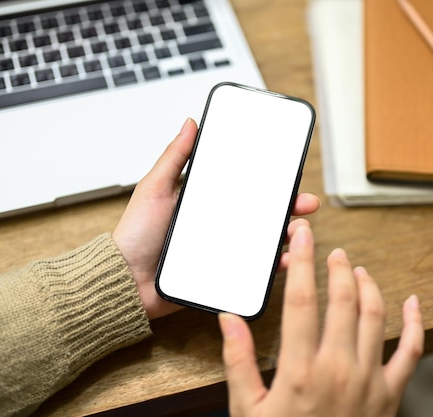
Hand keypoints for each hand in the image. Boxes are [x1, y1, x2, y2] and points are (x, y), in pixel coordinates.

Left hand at [113, 118, 320, 319]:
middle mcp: (219, 224)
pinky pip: (255, 270)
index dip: (269, 182)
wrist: (125, 281)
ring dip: (288, 235)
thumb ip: (174, 157)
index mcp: (206, 202)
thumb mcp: (155, 188)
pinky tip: (285, 258)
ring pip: (265, 240)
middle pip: (262, 214)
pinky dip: (275, 264)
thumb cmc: (136, 235)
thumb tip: (191, 123)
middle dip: (289, 208)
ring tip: (298, 231)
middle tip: (307, 203)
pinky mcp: (224, 274)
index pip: (244, 188)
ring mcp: (224, 249)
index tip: (289, 174)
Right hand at [219, 224, 423, 416]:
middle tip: (331, 249)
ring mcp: (369, 380)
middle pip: (342, 299)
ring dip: (368, 286)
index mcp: (300, 369)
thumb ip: (237, 362)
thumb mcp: (247, 410)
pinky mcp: (391, 395)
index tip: (302, 236)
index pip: (302, 299)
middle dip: (337, 266)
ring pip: (375, 316)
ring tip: (357, 269)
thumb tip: (228, 319)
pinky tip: (414, 304)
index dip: (303, 261)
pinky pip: (411, 352)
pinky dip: (415, 324)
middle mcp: (338, 368)